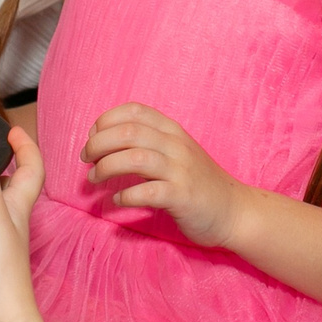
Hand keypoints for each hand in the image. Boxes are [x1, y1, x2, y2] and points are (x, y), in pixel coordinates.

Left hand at [81, 103, 249, 248]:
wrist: (235, 211)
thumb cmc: (197, 183)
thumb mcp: (175, 154)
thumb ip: (146, 144)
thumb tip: (103, 143)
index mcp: (172, 131)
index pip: (135, 110)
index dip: (106, 120)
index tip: (92, 136)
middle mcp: (176, 145)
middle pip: (128, 132)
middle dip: (98, 143)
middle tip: (86, 159)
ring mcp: (181, 171)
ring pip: (135, 158)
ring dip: (106, 167)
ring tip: (94, 179)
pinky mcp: (183, 197)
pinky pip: (148, 192)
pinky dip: (126, 195)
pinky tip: (117, 200)